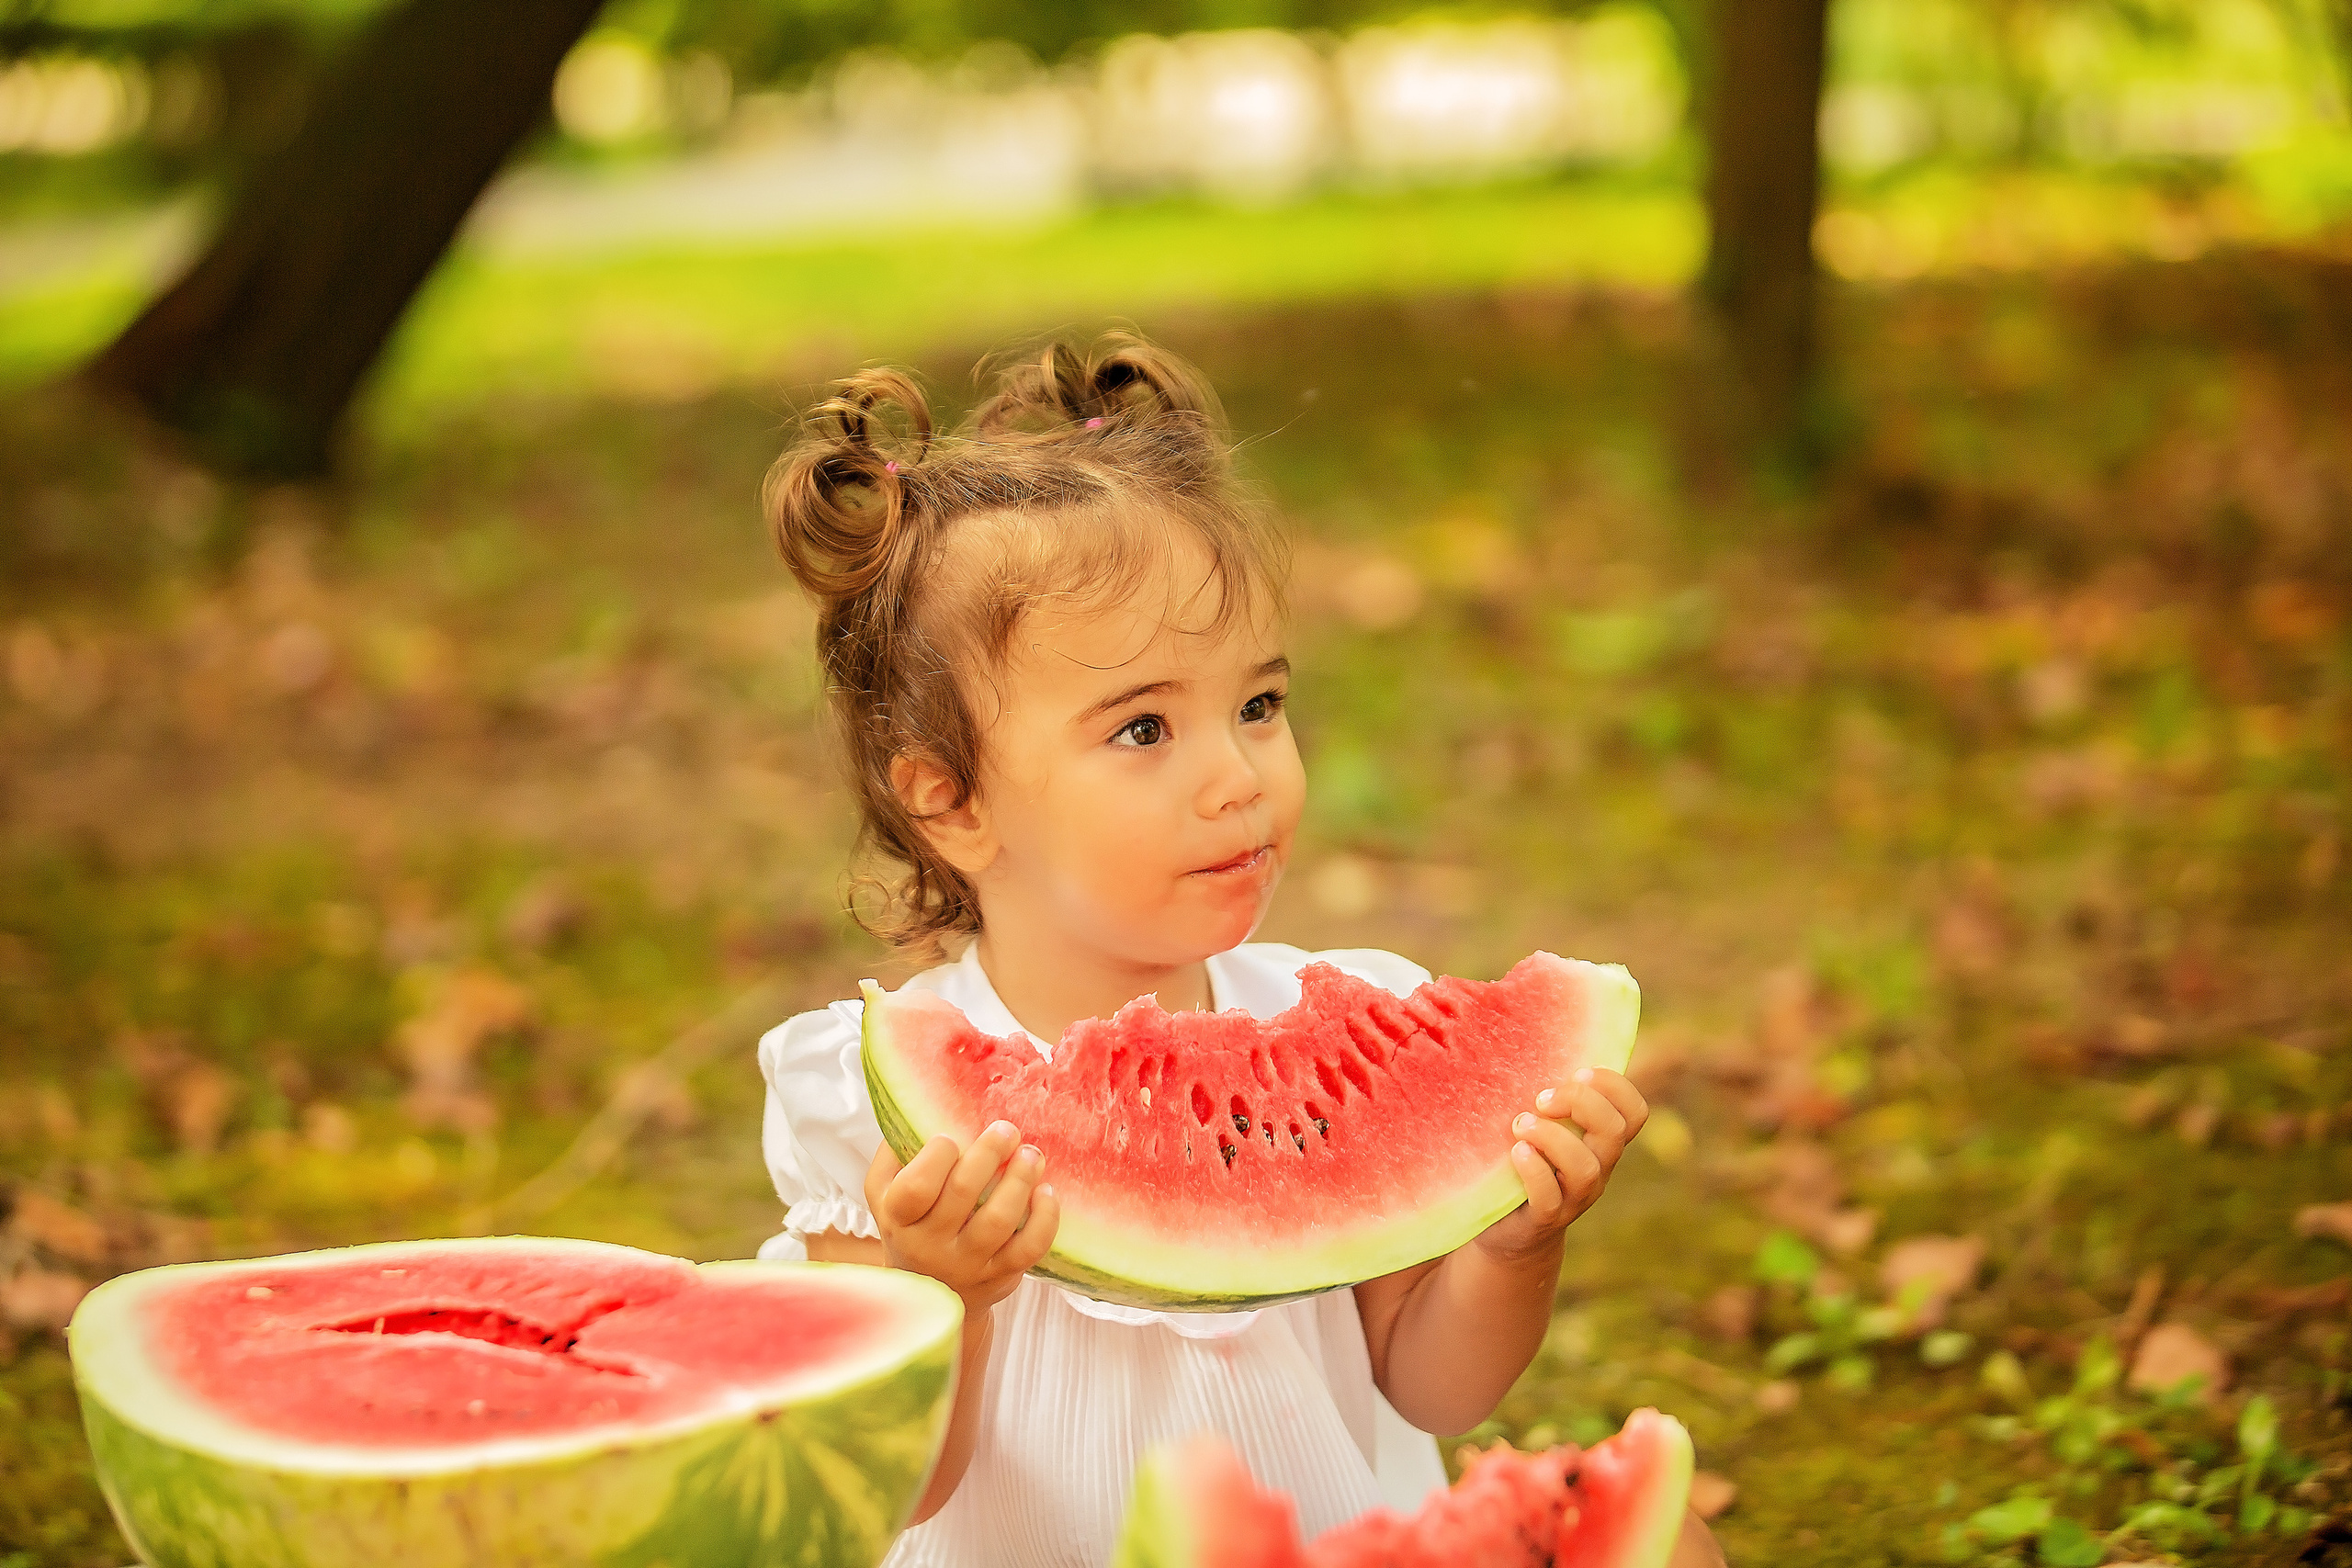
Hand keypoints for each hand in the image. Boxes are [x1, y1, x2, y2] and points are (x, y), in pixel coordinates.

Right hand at [864, 1120, 1060, 1313]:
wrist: (927, 1291)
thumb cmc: (911, 1225)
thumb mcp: (885, 1194)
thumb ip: (893, 1153)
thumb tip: (915, 1107)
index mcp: (898, 1218)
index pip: (916, 1187)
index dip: (938, 1155)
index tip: (951, 1136)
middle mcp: (929, 1246)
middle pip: (962, 1194)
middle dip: (989, 1152)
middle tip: (1007, 1129)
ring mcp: (966, 1264)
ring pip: (999, 1220)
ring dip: (1020, 1179)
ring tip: (1031, 1154)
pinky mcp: (1000, 1277)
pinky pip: (1029, 1247)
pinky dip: (1044, 1217)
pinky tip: (1046, 1191)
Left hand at [1477, 1067, 1648, 1260]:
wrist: (1509, 1228)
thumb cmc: (1525, 1161)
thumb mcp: (1545, 1125)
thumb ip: (1551, 1095)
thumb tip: (1527, 1031)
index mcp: (1602, 1141)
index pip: (1635, 1112)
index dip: (1615, 1086)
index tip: (1578, 1071)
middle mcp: (1598, 1168)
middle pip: (1615, 1131)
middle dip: (1581, 1103)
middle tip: (1541, 1098)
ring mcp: (1575, 1197)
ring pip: (1586, 1167)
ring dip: (1553, 1137)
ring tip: (1521, 1124)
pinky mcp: (1546, 1218)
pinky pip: (1550, 1198)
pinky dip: (1534, 1170)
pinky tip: (1516, 1152)